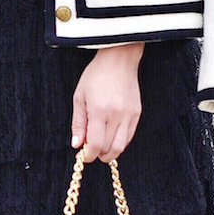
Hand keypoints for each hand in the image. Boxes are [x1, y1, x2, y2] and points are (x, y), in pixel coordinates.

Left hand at [70, 42, 144, 162]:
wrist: (119, 59)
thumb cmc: (96, 75)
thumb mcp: (80, 97)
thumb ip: (78, 123)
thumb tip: (77, 145)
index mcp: (99, 110)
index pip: (96, 144)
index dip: (89, 155)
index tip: (83, 155)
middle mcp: (116, 115)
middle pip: (109, 149)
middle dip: (98, 155)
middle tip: (90, 151)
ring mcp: (129, 115)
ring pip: (120, 147)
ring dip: (109, 153)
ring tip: (101, 148)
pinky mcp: (136, 114)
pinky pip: (128, 137)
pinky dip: (119, 143)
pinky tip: (110, 138)